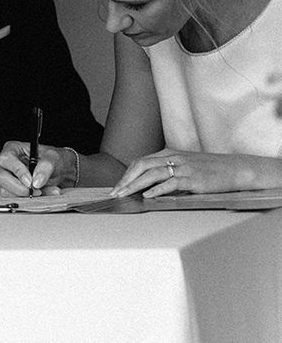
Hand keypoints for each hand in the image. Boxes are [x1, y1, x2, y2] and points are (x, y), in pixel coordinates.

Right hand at [0, 140, 63, 196]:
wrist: (58, 171)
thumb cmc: (52, 160)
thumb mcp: (54, 158)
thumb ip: (46, 167)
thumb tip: (37, 181)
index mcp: (12, 148)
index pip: (7, 159)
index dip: (17, 171)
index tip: (30, 182)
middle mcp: (5, 162)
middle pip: (2, 177)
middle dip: (19, 187)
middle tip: (36, 190)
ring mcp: (4, 177)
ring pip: (4, 190)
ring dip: (25, 195)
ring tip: (43, 191)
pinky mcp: (8, 189)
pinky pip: (11, 198)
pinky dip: (26, 199)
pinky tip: (40, 194)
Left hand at [109, 148, 277, 197]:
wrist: (235, 169)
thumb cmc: (208, 169)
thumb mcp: (184, 165)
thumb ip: (167, 171)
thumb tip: (147, 184)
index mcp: (168, 153)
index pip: (140, 162)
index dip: (126, 174)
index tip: (116, 187)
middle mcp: (173, 158)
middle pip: (142, 165)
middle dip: (126, 180)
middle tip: (115, 193)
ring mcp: (183, 168)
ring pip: (152, 173)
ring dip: (135, 185)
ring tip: (125, 194)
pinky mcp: (193, 179)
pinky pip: (171, 183)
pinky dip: (157, 189)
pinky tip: (148, 196)